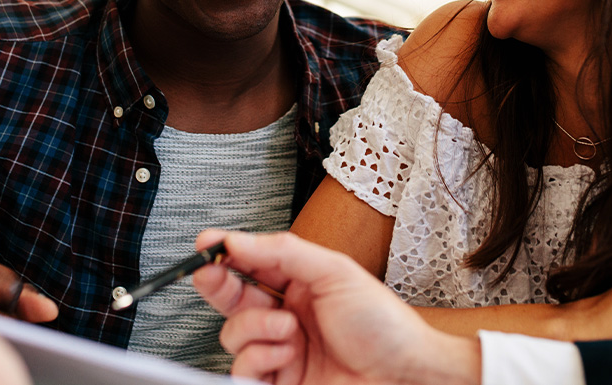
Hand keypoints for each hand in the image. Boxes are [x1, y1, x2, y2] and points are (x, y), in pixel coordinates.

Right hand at [192, 230, 480, 384]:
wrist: (405, 374)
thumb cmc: (383, 324)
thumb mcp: (335, 272)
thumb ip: (282, 252)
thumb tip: (238, 241)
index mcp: (300, 284)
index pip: (251, 264)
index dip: (225, 254)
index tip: (206, 245)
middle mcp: (286, 315)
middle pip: (232, 298)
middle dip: (218, 283)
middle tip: (211, 273)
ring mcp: (281, 351)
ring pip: (233, 335)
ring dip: (255, 328)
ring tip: (288, 330)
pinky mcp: (278, 383)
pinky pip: (242, 370)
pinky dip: (258, 359)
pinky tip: (285, 354)